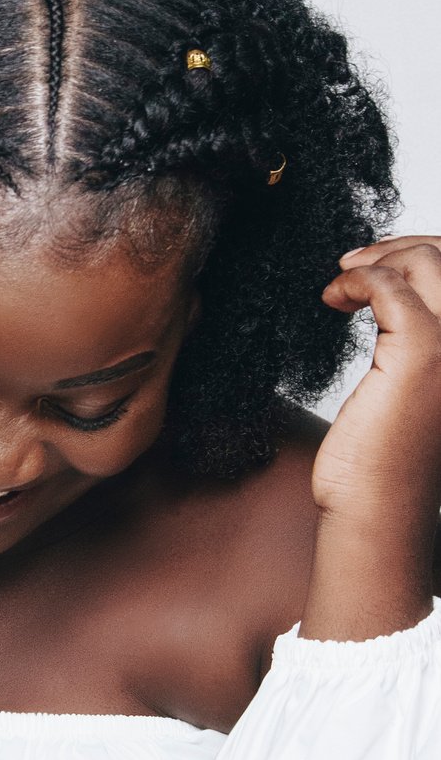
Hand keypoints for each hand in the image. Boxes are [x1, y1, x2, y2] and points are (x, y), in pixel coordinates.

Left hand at [297, 236, 440, 640]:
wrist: (379, 512)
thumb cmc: (388, 462)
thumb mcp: (411, 388)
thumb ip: (416, 340)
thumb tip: (394, 292)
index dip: (423, 254)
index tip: (375, 263)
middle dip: (400, 247)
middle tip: (351, 263)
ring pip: (426, 263)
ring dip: (378, 258)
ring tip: (341, 282)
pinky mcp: (422, 353)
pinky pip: (389, 286)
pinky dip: (357, 279)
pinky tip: (333, 299)